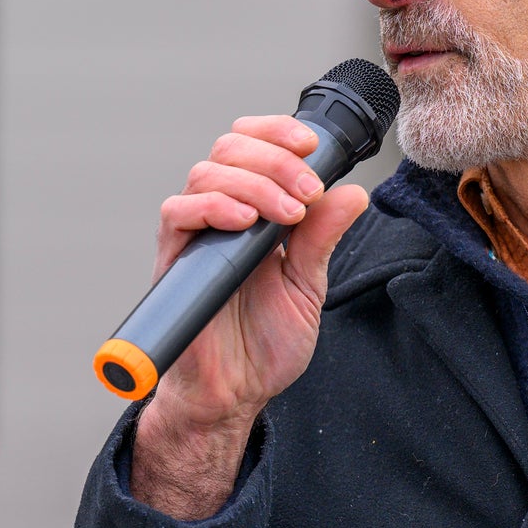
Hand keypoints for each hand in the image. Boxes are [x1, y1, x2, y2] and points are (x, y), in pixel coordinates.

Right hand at [131, 114, 367, 517]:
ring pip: (207, 171)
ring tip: (286, 215)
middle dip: (276, 158)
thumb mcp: (308, 284)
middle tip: (307, 193)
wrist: (234, 395)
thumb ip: (323, 238)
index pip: (254, 144)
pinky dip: (213, 207)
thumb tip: (352, 193)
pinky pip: (177, 213)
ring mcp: (196, 234)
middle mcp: (222, 213)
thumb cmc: (264, 343)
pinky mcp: (174, 260)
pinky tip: (244, 222)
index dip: (278, 131)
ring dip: (254, 182)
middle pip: (230, 147)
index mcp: (255, 210)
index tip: (311, 145)